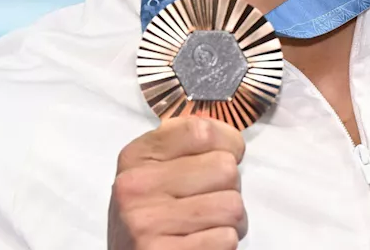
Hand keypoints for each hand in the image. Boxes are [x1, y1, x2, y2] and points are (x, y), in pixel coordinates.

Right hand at [108, 117, 247, 249]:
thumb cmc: (151, 217)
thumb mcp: (154, 173)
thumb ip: (186, 148)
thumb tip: (233, 139)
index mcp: (137, 156)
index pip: (203, 131)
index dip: (228, 144)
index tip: (223, 158)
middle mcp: (137, 185)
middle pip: (225, 168)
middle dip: (229, 189)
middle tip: (210, 203)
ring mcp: (148, 222)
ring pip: (232, 206)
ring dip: (231, 221)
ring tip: (208, 227)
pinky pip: (226, 239)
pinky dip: (222, 245)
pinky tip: (201, 244)